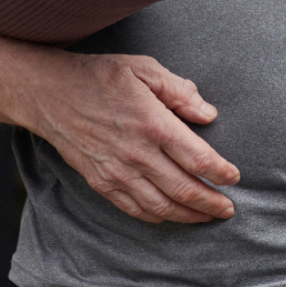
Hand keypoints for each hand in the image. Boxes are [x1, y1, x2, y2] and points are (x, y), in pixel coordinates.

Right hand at [25, 52, 240, 224]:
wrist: (50, 95)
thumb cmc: (101, 76)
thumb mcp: (145, 69)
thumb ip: (180, 91)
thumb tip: (208, 114)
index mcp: (154, 124)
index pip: (197, 158)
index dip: (220, 172)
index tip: (235, 178)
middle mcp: (137, 154)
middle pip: (183, 189)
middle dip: (210, 203)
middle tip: (229, 210)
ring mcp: (117, 172)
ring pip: (160, 206)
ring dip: (187, 216)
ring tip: (207, 217)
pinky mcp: (100, 182)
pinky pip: (133, 208)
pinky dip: (156, 217)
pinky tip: (170, 216)